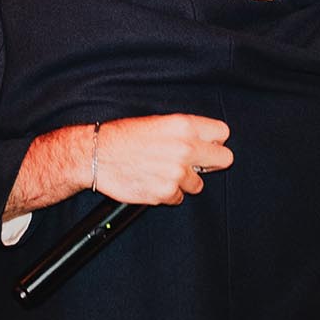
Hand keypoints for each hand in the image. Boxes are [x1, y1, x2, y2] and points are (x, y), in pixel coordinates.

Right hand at [91, 114, 231, 204]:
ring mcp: (177, 172)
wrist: (96, 154)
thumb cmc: (123, 136)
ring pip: (198, 183)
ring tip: (161, 171)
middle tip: (195, 164)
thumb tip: (206, 143)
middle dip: (210, 163)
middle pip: (224, 159)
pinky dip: (167, 193)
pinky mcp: (166, 192)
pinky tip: (152, 181)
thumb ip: (185, 131)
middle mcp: (185, 148)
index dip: (214, 141)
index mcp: (184, 125)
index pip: (222, 133)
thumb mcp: (157, 122)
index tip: (207, 147)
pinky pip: (178, 197)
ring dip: (184, 181)